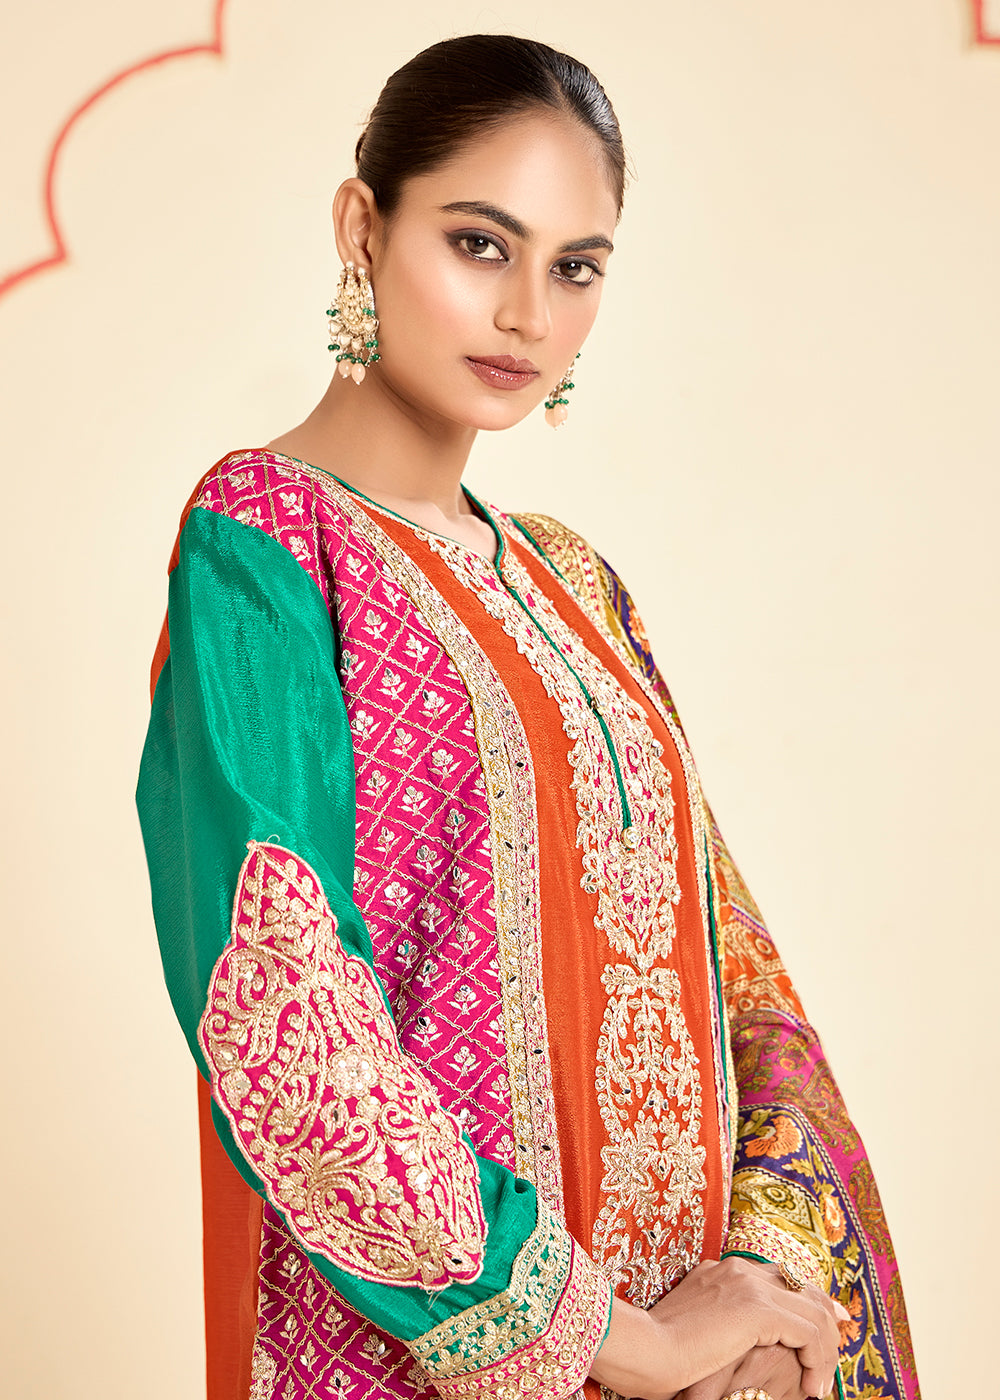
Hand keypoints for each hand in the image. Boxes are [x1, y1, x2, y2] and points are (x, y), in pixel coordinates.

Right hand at [589, 1257, 842, 1399]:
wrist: (644, 1349)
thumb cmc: (657, 1351)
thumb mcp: (693, 1331)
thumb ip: (719, 1327)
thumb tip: (736, 1345)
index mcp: (721, 1272)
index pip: (777, 1276)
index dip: (804, 1299)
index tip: (824, 1320)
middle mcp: (738, 1270)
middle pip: (801, 1285)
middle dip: (827, 1315)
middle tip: (840, 1344)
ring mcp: (749, 1285)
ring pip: (812, 1310)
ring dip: (824, 1349)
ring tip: (820, 1384)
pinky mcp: (759, 1309)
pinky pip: (809, 1332)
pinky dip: (818, 1360)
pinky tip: (812, 1386)